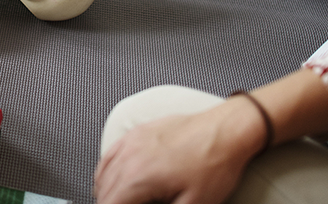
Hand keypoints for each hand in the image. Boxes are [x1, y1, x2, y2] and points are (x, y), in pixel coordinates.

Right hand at [95, 100, 263, 203]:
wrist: (225, 130)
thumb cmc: (214, 164)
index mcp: (138, 178)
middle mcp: (128, 158)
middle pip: (103, 192)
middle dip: (111, 203)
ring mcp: (130, 142)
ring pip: (102, 175)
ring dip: (107, 192)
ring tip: (122, 201)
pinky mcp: (136, 133)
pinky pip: (109, 155)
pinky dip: (107, 172)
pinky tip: (116, 180)